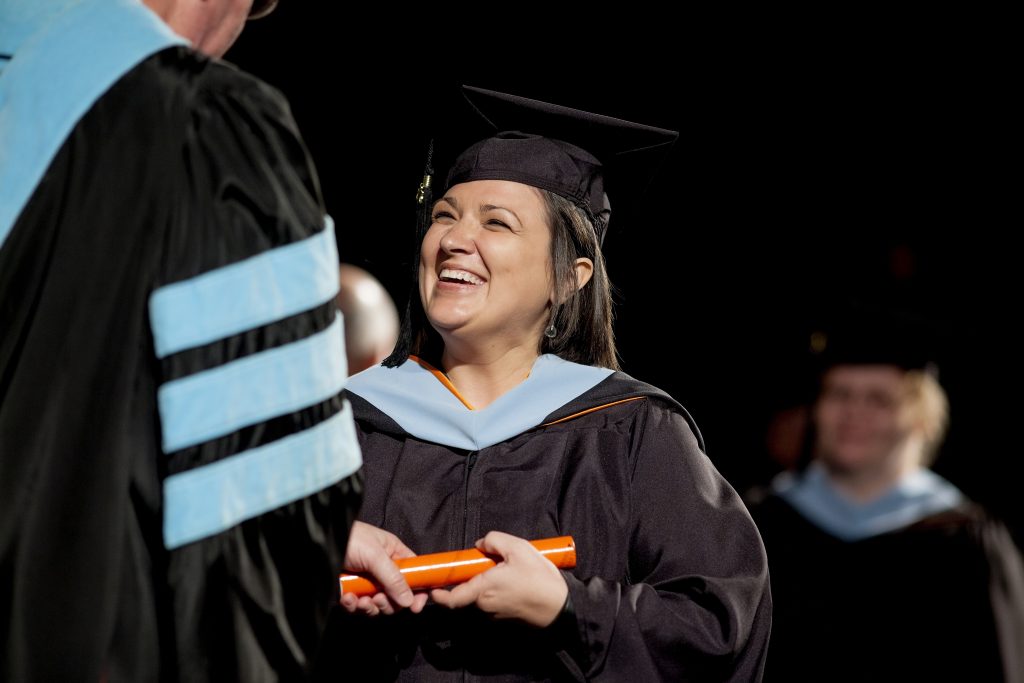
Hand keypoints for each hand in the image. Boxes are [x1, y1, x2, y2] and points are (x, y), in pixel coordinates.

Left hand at [340, 521, 428, 615]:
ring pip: (378, 605)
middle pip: (396, 595)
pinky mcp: (351, 591)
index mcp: (393, 553)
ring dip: (370, 607)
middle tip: (379, 599)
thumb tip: (409, 601)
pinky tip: (346, 598)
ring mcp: (367, 582)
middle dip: (388, 602)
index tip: (416, 606)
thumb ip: (393, 578)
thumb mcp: (374, 555)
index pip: (414, 574)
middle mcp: (382, 569)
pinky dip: (353, 606)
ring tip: (361, 601)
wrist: (317, 546)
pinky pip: (358, 607)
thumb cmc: (349, 539)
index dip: (418, 590)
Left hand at [430, 531, 568, 626]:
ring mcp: (495, 613)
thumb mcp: (518, 548)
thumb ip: (494, 541)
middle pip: (467, 591)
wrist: (561, 607)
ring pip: (482, 595)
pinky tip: (514, 578)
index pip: (451, 599)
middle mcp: (485, 605)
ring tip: (506, 568)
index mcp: (482, 589)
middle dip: (471, 577)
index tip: (432, 585)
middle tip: (485, 561)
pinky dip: (496, 589)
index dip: (439, 594)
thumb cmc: (538, 578)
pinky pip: (494, 600)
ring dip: (485, 582)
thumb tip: (480, 544)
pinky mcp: (506, 616)